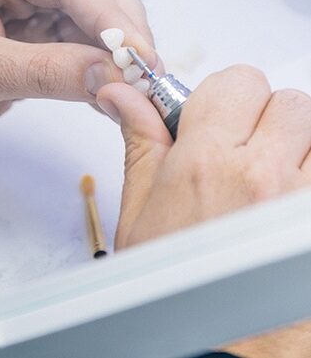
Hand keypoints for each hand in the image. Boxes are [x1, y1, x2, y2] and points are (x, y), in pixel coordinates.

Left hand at [0, 0, 155, 167]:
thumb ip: (46, 71)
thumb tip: (114, 74)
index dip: (112, 17)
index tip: (141, 55)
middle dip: (123, 31)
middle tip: (150, 74)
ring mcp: (26, 11)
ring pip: (92, 21)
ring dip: (119, 52)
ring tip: (140, 86)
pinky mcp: (31, 44)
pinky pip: (79, 50)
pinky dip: (102, 70)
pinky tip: (116, 89)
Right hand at [97, 65, 310, 357]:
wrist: (218, 349)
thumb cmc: (172, 288)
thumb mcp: (139, 209)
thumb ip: (141, 140)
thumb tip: (121, 94)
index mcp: (206, 164)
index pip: (238, 81)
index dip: (225, 97)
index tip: (215, 118)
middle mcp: (263, 176)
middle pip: (288, 101)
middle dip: (263, 117)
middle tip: (241, 151)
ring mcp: (301, 201)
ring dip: (295, 147)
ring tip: (266, 182)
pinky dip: (307, 175)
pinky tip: (282, 202)